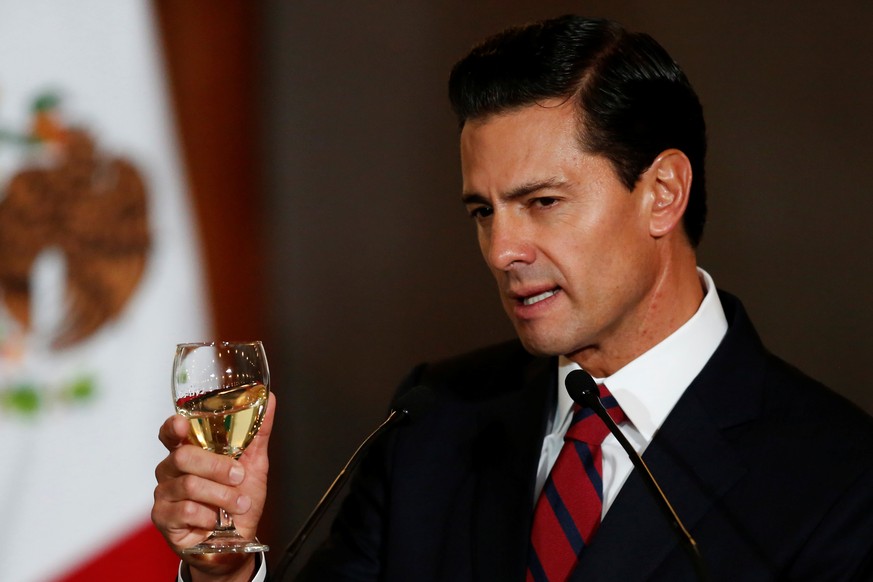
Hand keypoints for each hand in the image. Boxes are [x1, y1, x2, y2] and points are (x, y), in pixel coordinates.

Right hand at [152, 392, 275, 579]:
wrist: (236, 541)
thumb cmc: (239, 500)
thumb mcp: (254, 465)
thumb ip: (258, 433)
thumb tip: (271, 400)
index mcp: (190, 452)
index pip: (171, 433)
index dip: (174, 426)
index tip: (183, 425)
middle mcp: (172, 470)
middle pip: (183, 456)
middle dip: (217, 466)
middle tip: (239, 476)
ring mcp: (165, 494)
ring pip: (188, 484)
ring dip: (221, 495)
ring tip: (238, 504)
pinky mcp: (163, 518)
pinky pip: (185, 510)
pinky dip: (209, 515)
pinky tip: (216, 520)